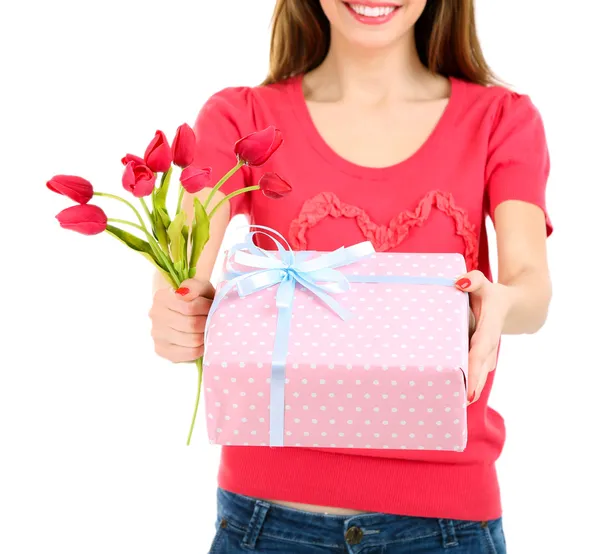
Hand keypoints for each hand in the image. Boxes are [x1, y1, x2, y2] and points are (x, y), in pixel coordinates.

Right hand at [148, 278, 214, 362]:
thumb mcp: (199, 287)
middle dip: (208, 323)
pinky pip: (190, 353)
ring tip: (209, 329)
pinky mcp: (162, 350)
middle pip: (192, 325)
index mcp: (162, 297)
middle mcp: (155, 315)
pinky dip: (201, 348)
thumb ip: (195, 286)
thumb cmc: (195, 298)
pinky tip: (203, 341)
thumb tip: (186, 294)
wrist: (182, 310)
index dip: (207, 309)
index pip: (191, 308)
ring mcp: (157, 334)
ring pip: (192, 340)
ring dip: (206, 335)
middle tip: (214, 320)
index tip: (212, 306)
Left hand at [455, 271, 512, 404]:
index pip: (480, 350)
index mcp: (489, 329)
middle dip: (472, 386)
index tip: (469, 389)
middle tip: (461, 403)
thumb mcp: (486, 284)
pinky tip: (454, 391)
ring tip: (454, 402)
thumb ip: (473, 280)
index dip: (474, 369)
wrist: (518, 307)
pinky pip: (476, 369)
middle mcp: (489, 344)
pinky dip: (469, 380)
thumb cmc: (495, 296)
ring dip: (470, 386)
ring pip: (479, 372)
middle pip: (479, 368)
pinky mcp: (484, 355)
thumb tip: (460, 282)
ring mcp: (488, 352)